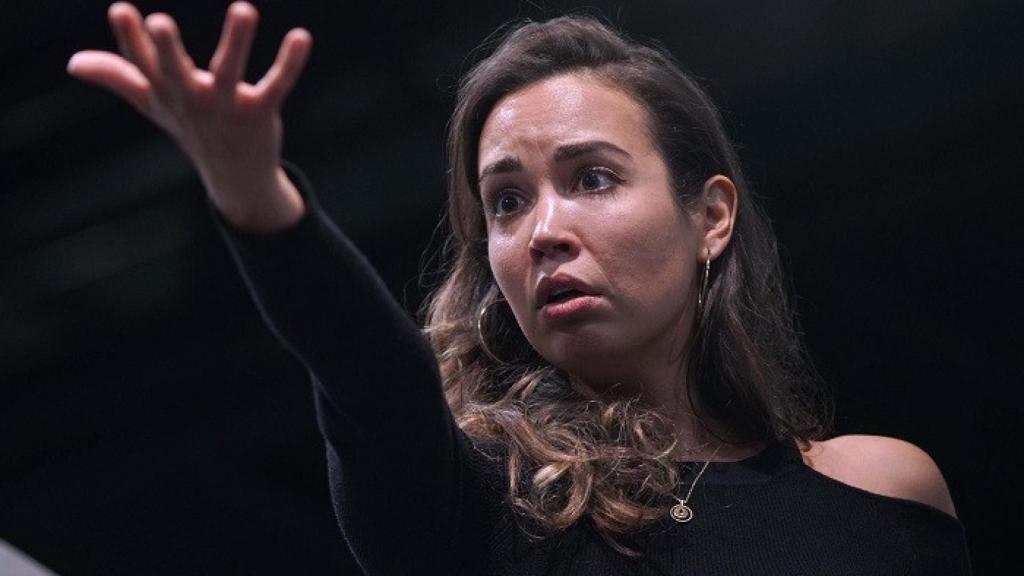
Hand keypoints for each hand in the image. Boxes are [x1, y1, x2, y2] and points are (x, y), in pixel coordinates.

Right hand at [67, 2, 311, 231]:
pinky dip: (290, 63)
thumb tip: (73, 63)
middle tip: (158, 21)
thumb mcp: (153, 102)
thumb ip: (118, 76)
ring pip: (230, 70)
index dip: (131, 38)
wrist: (235, 174)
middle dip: (166, 48)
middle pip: (175, 71)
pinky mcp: (260, 112)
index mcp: (166, 92)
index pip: (143, 64)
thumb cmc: (191, 128)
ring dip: (237, 40)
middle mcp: (193, 98)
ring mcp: (227, 106)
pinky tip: (301, 37)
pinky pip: (276, 85)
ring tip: (245, 8)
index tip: (121, 10)